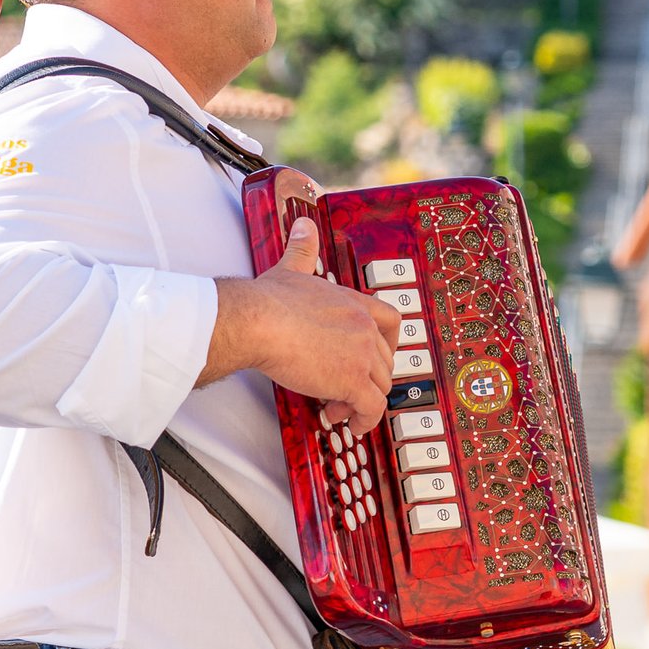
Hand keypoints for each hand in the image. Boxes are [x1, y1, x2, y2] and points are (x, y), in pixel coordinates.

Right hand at [204, 219, 401, 435]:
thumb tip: (303, 225)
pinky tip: (347, 422)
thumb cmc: (268, 301)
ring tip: (335, 407)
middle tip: (341, 388)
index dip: (387, 343)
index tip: (373, 357)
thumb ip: (302, 248)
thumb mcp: (291, 268)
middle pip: (386, 359)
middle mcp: (364, 327)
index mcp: (354, 302)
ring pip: (381, 386)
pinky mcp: (353, 381)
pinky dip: (364, 420)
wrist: (257, 321)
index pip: (391, 319)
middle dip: (367, 377)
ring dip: (361, 401)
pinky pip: (373, 409)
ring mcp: (362, 354)